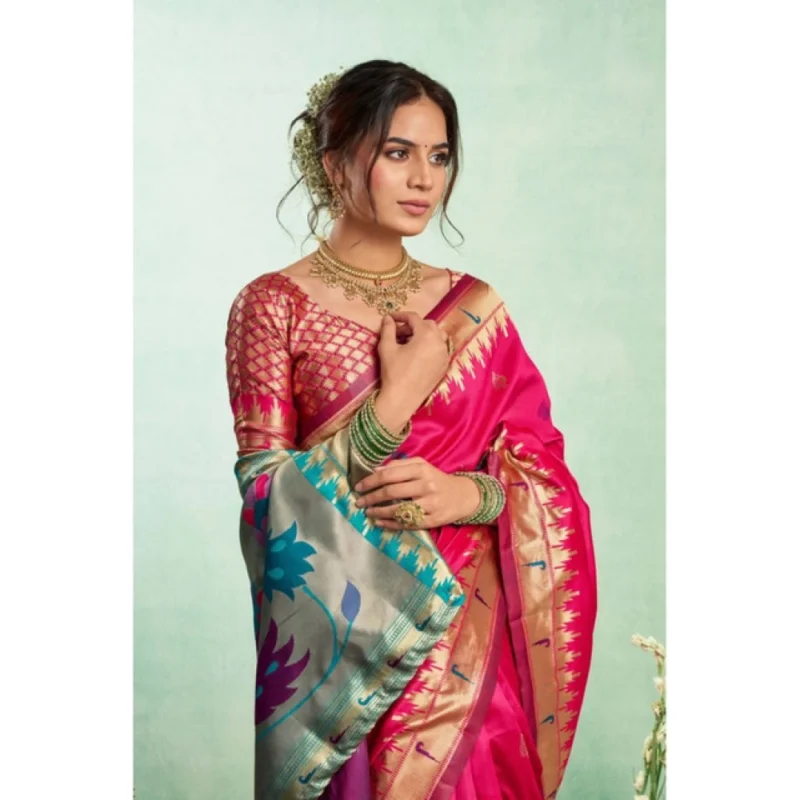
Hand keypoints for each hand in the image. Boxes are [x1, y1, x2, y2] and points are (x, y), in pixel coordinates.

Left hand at [354, 457, 480, 530]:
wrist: (462, 496)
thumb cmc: (436, 479)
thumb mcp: (421, 465)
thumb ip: (399, 465)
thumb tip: (375, 470)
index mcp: (421, 469)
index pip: (389, 474)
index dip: (371, 481)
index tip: (358, 487)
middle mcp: (426, 486)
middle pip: (391, 492)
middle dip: (371, 497)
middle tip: (358, 502)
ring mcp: (430, 504)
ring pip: (398, 509)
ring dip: (378, 512)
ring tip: (367, 512)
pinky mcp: (432, 520)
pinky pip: (407, 523)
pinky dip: (390, 524)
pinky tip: (379, 522)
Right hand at [375, 312, 449, 429]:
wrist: (402, 399)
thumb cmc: (393, 372)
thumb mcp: (387, 348)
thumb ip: (388, 329)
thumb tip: (388, 318)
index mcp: (426, 335)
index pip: (414, 318)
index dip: (401, 316)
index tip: (390, 319)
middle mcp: (439, 342)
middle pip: (428, 325)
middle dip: (413, 326)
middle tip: (399, 333)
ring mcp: (444, 355)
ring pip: (436, 336)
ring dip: (423, 335)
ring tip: (409, 343)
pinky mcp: (444, 366)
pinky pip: (439, 349)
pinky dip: (430, 346)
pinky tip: (417, 355)